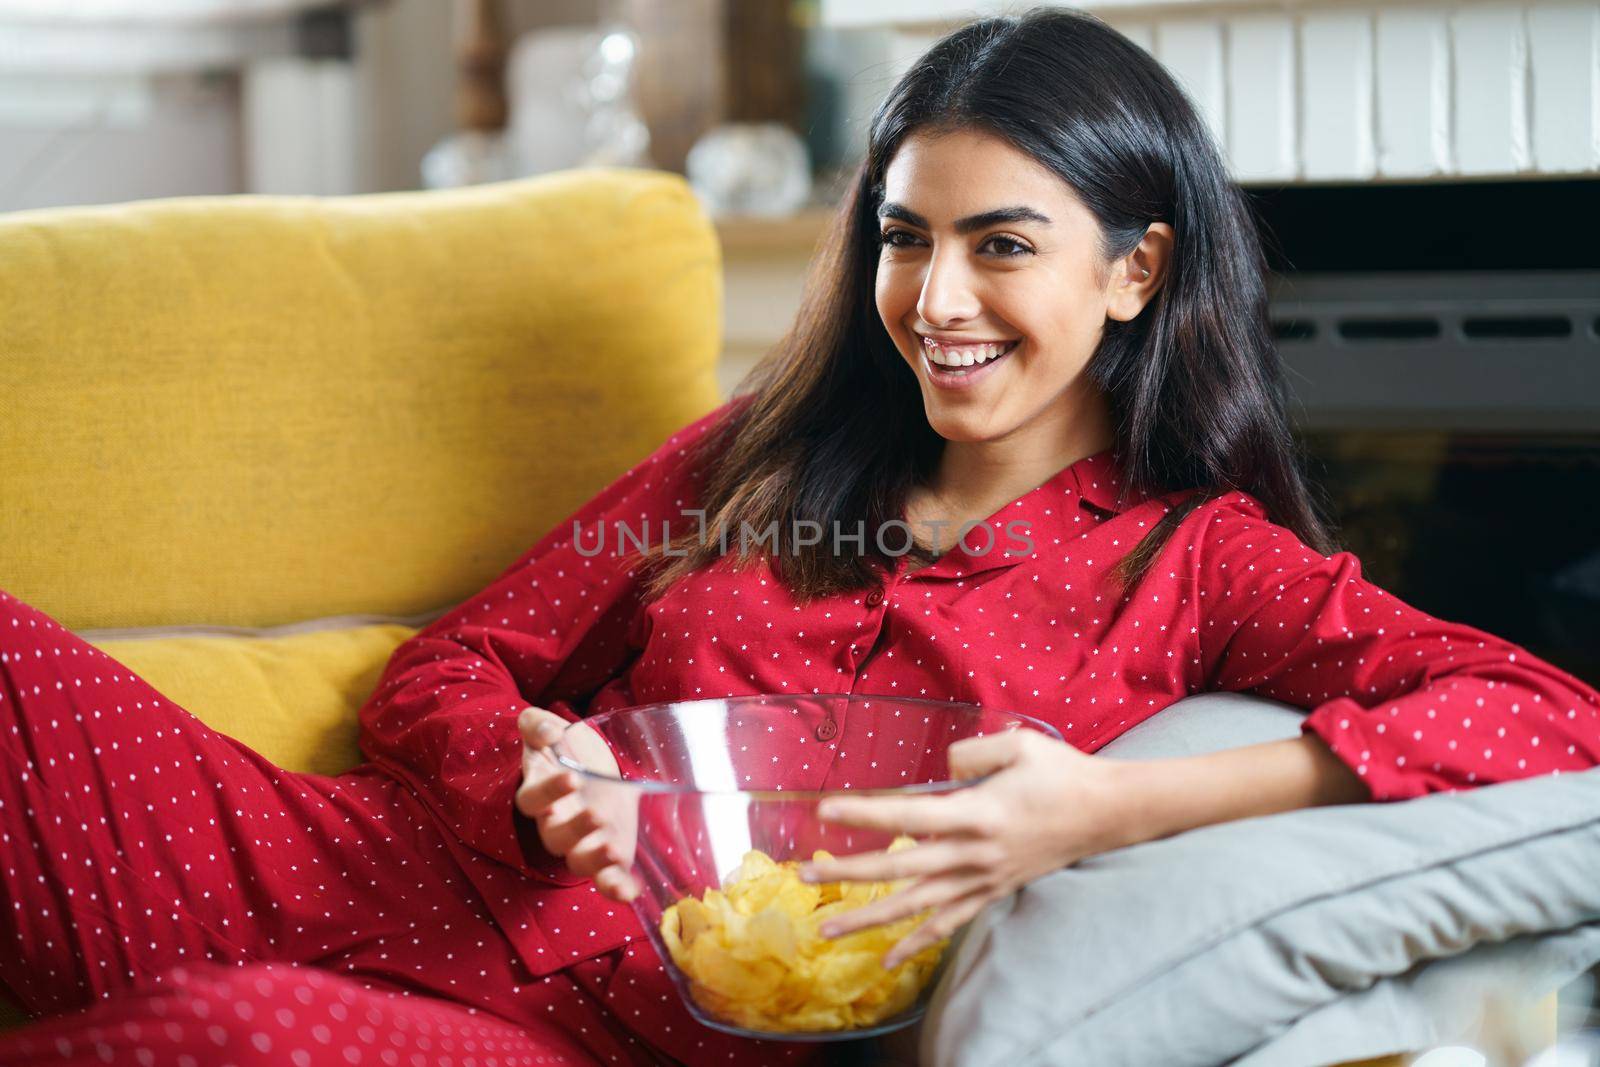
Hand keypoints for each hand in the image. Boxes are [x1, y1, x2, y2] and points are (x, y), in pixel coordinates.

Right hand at [515, 706, 639, 902]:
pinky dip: (615, 888)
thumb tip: (548, 734)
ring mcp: (582, 842)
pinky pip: (606, 879)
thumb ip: (537, 725)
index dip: (549, 792)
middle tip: (596, 814)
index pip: (533, 799)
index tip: (572, 778)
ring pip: (579, 862)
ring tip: (612, 849)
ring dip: (594, 861)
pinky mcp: (607, 854)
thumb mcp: (545, 728)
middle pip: (556, 837)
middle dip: (575, 830)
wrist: (592, 762)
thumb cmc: (563, 747)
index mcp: (537, 794)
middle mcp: (555, 824)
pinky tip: (630, 892)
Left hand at [799, 729, 1126, 968]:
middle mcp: (974, 853)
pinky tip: (888, 958)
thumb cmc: (1063, 772)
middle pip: (900, 867)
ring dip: (869, 919)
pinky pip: (949, 922)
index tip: (826, 811)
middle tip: (805, 877)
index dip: (866, 813)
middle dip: (850, 874)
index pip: (908, 814)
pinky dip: (917, 942)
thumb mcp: (1021, 744)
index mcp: (977, 812)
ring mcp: (983, 878)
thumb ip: (973, 752)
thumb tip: (942, 768)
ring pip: (916, 905)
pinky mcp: (992, 890)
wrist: (1108, 812)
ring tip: (826, 929)